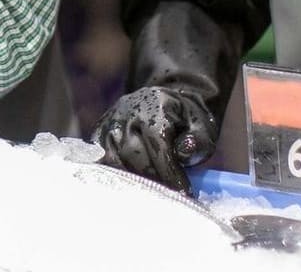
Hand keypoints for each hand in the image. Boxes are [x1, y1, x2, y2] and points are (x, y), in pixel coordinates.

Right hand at [94, 85, 219, 190]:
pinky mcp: (98, 134)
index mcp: (154, 105)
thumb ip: (197, 140)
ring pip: (113, 159)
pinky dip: (116, 176)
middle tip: (169, 198)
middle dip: (152, 179)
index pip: (158, 141)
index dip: (169, 171)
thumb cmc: (186, 121)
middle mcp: (126, 110)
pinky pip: (101, 160)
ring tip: (152, 195)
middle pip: (132, 152)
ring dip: (133, 181)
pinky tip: (132, 188)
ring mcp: (109, 122)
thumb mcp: (202, 126)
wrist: (165, 102)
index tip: (183, 194)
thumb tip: (183, 152)